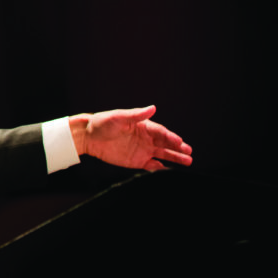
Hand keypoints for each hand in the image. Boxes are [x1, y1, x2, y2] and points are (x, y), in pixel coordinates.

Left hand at [70, 105, 192, 171]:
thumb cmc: (103, 123)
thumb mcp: (119, 117)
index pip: (160, 132)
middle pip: (165, 144)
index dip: (171, 137)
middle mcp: (145, 138)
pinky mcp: (136, 161)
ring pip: (162, 155)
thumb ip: (136, 115)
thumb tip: (153, 107)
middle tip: (189, 152)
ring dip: (174, 158)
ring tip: (188, 162)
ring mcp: (142, 150)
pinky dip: (160, 168)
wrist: (88, 137)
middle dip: (177, 148)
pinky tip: (168, 170)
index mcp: (142, 126)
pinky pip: (151, 165)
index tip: (180, 142)